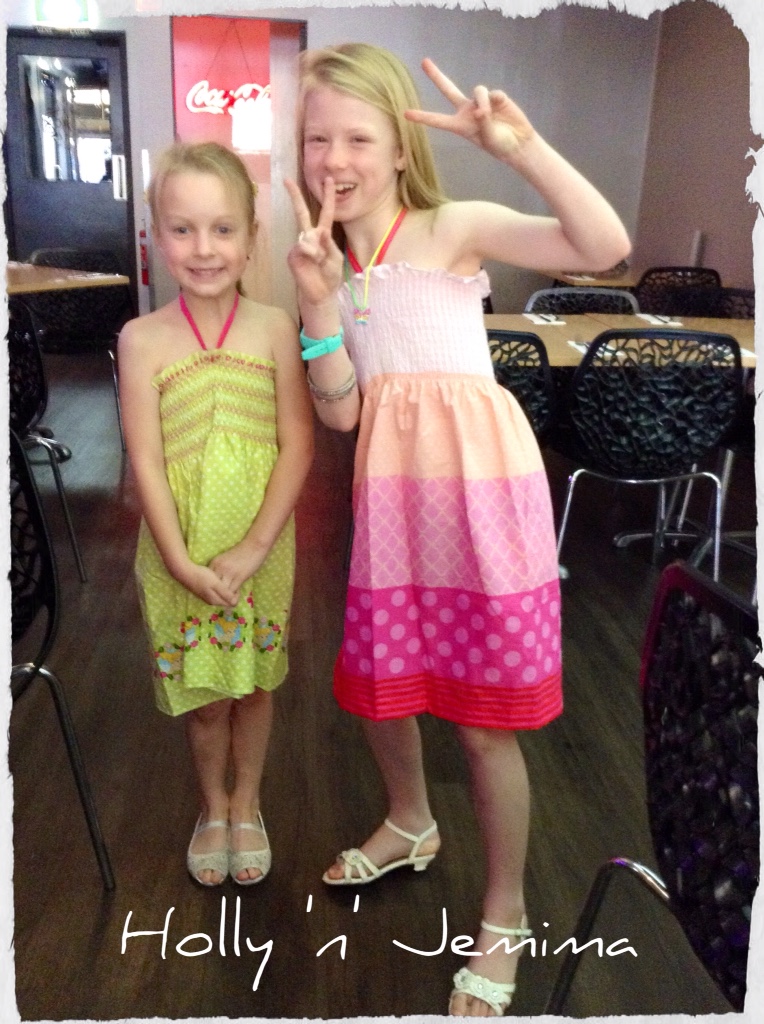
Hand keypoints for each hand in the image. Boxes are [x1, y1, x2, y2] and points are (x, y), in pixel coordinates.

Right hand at [180, 563, 239, 609]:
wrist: (185, 572)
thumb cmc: (202, 576)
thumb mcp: (216, 584)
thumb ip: (225, 593)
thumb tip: (234, 603)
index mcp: (215, 600)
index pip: (232, 602)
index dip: (236, 593)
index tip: (235, 583)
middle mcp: (211, 602)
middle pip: (226, 600)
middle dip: (231, 592)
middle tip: (231, 580)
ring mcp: (206, 597)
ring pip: (221, 596)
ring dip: (225, 589)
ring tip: (225, 578)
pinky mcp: (203, 592)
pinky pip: (215, 592)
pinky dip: (219, 588)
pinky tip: (217, 579)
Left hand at [209, 541, 266, 596]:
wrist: (254, 545)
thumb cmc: (242, 551)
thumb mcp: (225, 559)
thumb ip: (220, 569)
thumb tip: (219, 581)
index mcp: (214, 563)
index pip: (208, 580)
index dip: (212, 588)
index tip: (216, 592)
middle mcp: (219, 568)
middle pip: (213, 587)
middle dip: (217, 594)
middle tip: (222, 598)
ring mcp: (228, 573)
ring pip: (222, 591)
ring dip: (226, 597)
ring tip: (230, 598)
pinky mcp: (239, 576)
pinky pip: (233, 592)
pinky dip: (234, 595)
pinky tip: (237, 594)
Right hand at [285, 177, 343, 305]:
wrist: (321, 293)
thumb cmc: (330, 275)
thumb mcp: (336, 258)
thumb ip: (329, 244)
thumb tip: (319, 232)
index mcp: (323, 235)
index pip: (326, 212)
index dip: (328, 196)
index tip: (328, 180)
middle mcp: (309, 236)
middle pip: (302, 212)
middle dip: (295, 196)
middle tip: (287, 180)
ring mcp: (300, 245)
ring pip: (308, 237)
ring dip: (318, 250)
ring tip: (320, 262)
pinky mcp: (293, 255)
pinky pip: (303, 247)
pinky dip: (311, 255)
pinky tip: (313, 263)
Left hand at [405, 58, 534, 163]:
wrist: (519, 141)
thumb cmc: (500, 145)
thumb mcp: (489, 138)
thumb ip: (482, 121)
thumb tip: (480, 106)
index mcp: (460, 125)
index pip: (438, 120)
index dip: (422, 117)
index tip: (406, 114)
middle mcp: (467, 111)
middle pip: (448, 89)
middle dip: (436, 75)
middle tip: (424, 62)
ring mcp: (480, 101)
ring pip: (478, 90)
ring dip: (483, 101)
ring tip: (491, 115)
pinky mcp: (495, 96)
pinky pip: (492, 93)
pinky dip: (496, 101)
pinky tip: (502, 109)